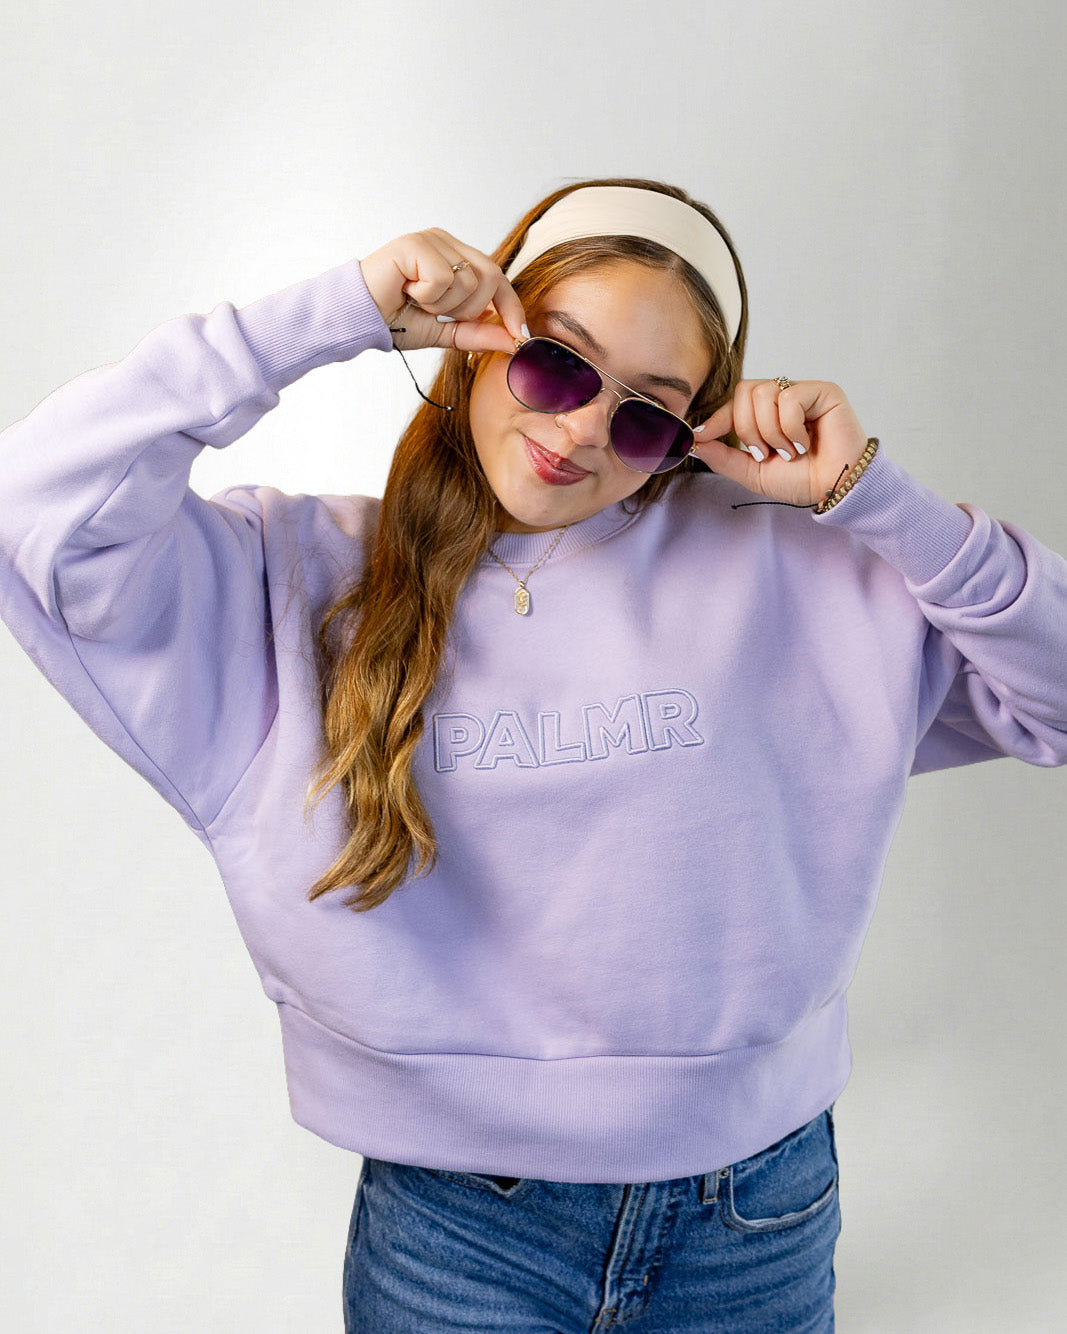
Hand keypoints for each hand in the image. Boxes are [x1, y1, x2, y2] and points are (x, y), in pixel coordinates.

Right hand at [359, 228, 525, 355]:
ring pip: (469, 280)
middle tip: (436, 312)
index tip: (520, 336)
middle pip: (491, 277)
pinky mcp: (416, 243)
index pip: (499, 279)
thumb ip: (479, 333)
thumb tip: (515, 341)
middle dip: (469, 309)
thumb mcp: (447, 331)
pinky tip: (406, 291)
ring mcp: (432, 239)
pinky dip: (426, 297)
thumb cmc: (396, 319)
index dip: (511, 308)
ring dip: (443, 305)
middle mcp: (447, 242)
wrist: (360, 318)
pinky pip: (443, 278)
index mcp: (456, 257)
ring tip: (417, 300)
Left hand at [690, 379, 868, 507]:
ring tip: (789, 451)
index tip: (702, 435)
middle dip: (747, 428)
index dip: (718, 418)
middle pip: (745, 392)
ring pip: (765, 394)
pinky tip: (806, 443)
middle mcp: (783, 398)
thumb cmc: (800, 481)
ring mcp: (803, 392)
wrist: (833, 490)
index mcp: (766, 414)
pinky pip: (790, 398)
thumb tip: (694, 440)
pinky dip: (791, 427)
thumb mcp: (752, 472)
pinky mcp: (824, 391)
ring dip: (771, 432)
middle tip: (765, 453)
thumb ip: (723, 456)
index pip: (734, 401)